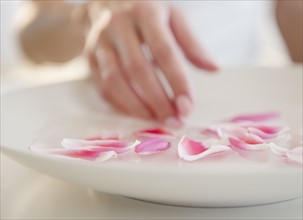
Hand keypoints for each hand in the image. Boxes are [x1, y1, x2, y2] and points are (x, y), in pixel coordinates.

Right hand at [86, 1, 217, 127]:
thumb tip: (214, 69)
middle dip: (158, 100)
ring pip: (116, 81)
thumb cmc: (146, 11)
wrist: (104, 1)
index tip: (188, 106)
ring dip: (138, 107)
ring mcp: (100, 41)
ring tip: (158, 121)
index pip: (164, 51)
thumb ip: (192, 43)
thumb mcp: (173, 16)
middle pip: (138, 69)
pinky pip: (103, 86)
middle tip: (174, 121)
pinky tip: (138, 113)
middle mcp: (118, 25)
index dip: (177, 81)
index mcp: (145, 11)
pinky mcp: (89, 56)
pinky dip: (121, 105)